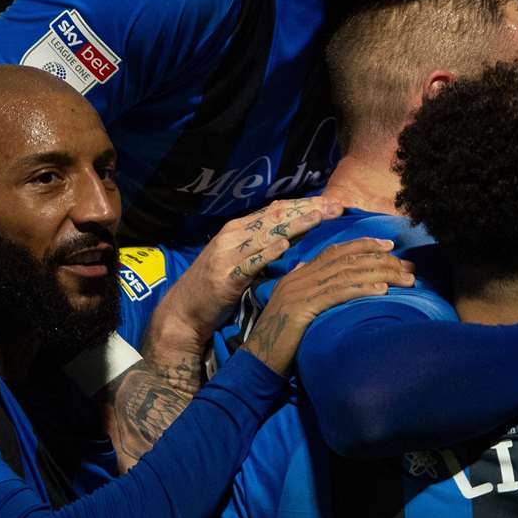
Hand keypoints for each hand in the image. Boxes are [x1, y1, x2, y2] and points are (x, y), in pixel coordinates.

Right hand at [158, 196, 343, 343]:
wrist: (182, 313)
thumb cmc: (215, 286)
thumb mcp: (239, 257)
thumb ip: (261, 242)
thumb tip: (292, 230)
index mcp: (238, 228)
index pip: (277, 210)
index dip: (306, 205)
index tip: (333, 204)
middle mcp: (233, 235)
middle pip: (276, 217)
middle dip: (307, 210)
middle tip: (336, 207)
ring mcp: (227, 255)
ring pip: (266, 234)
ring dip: (293, 225)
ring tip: (318, 217)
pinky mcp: (225, 278)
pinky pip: (249, 262)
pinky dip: (267, 253)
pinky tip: (284, 245)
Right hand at [243, 237, 414, 374]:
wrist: (256, 360)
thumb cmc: (278, 340)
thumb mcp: (290, 306)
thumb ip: (300, 284)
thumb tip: (307, 266)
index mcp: (298, 275)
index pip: (335, 251)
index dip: (363, 245)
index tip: (389, 246)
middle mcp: (299, 277)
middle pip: (347, 259)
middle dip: (381, 259)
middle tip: (408, 265)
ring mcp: (300, 290)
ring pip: (347, 273)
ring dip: (381, 273)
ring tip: (405, 278)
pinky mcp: (302, 307)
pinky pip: (338, 293)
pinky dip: (362, 288)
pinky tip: (382, 289)